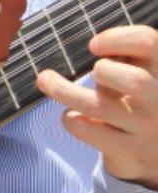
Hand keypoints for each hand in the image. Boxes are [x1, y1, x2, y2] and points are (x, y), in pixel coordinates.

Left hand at [39, 26, 157, 186]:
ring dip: (65, 90)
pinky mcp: (126, 150)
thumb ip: (128, 58)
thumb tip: (96, 44)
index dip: (117, 38)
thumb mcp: (144, 75)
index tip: (94, 45)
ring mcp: (145, 128)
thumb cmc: (140, 102)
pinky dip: (71, 118)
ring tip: (46, 79)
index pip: (148, 43)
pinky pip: (86, 129)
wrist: (154, 153)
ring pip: (99, 106)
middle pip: (133, 80)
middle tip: (95, 71)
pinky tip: (72, 115)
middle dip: (104, 70)